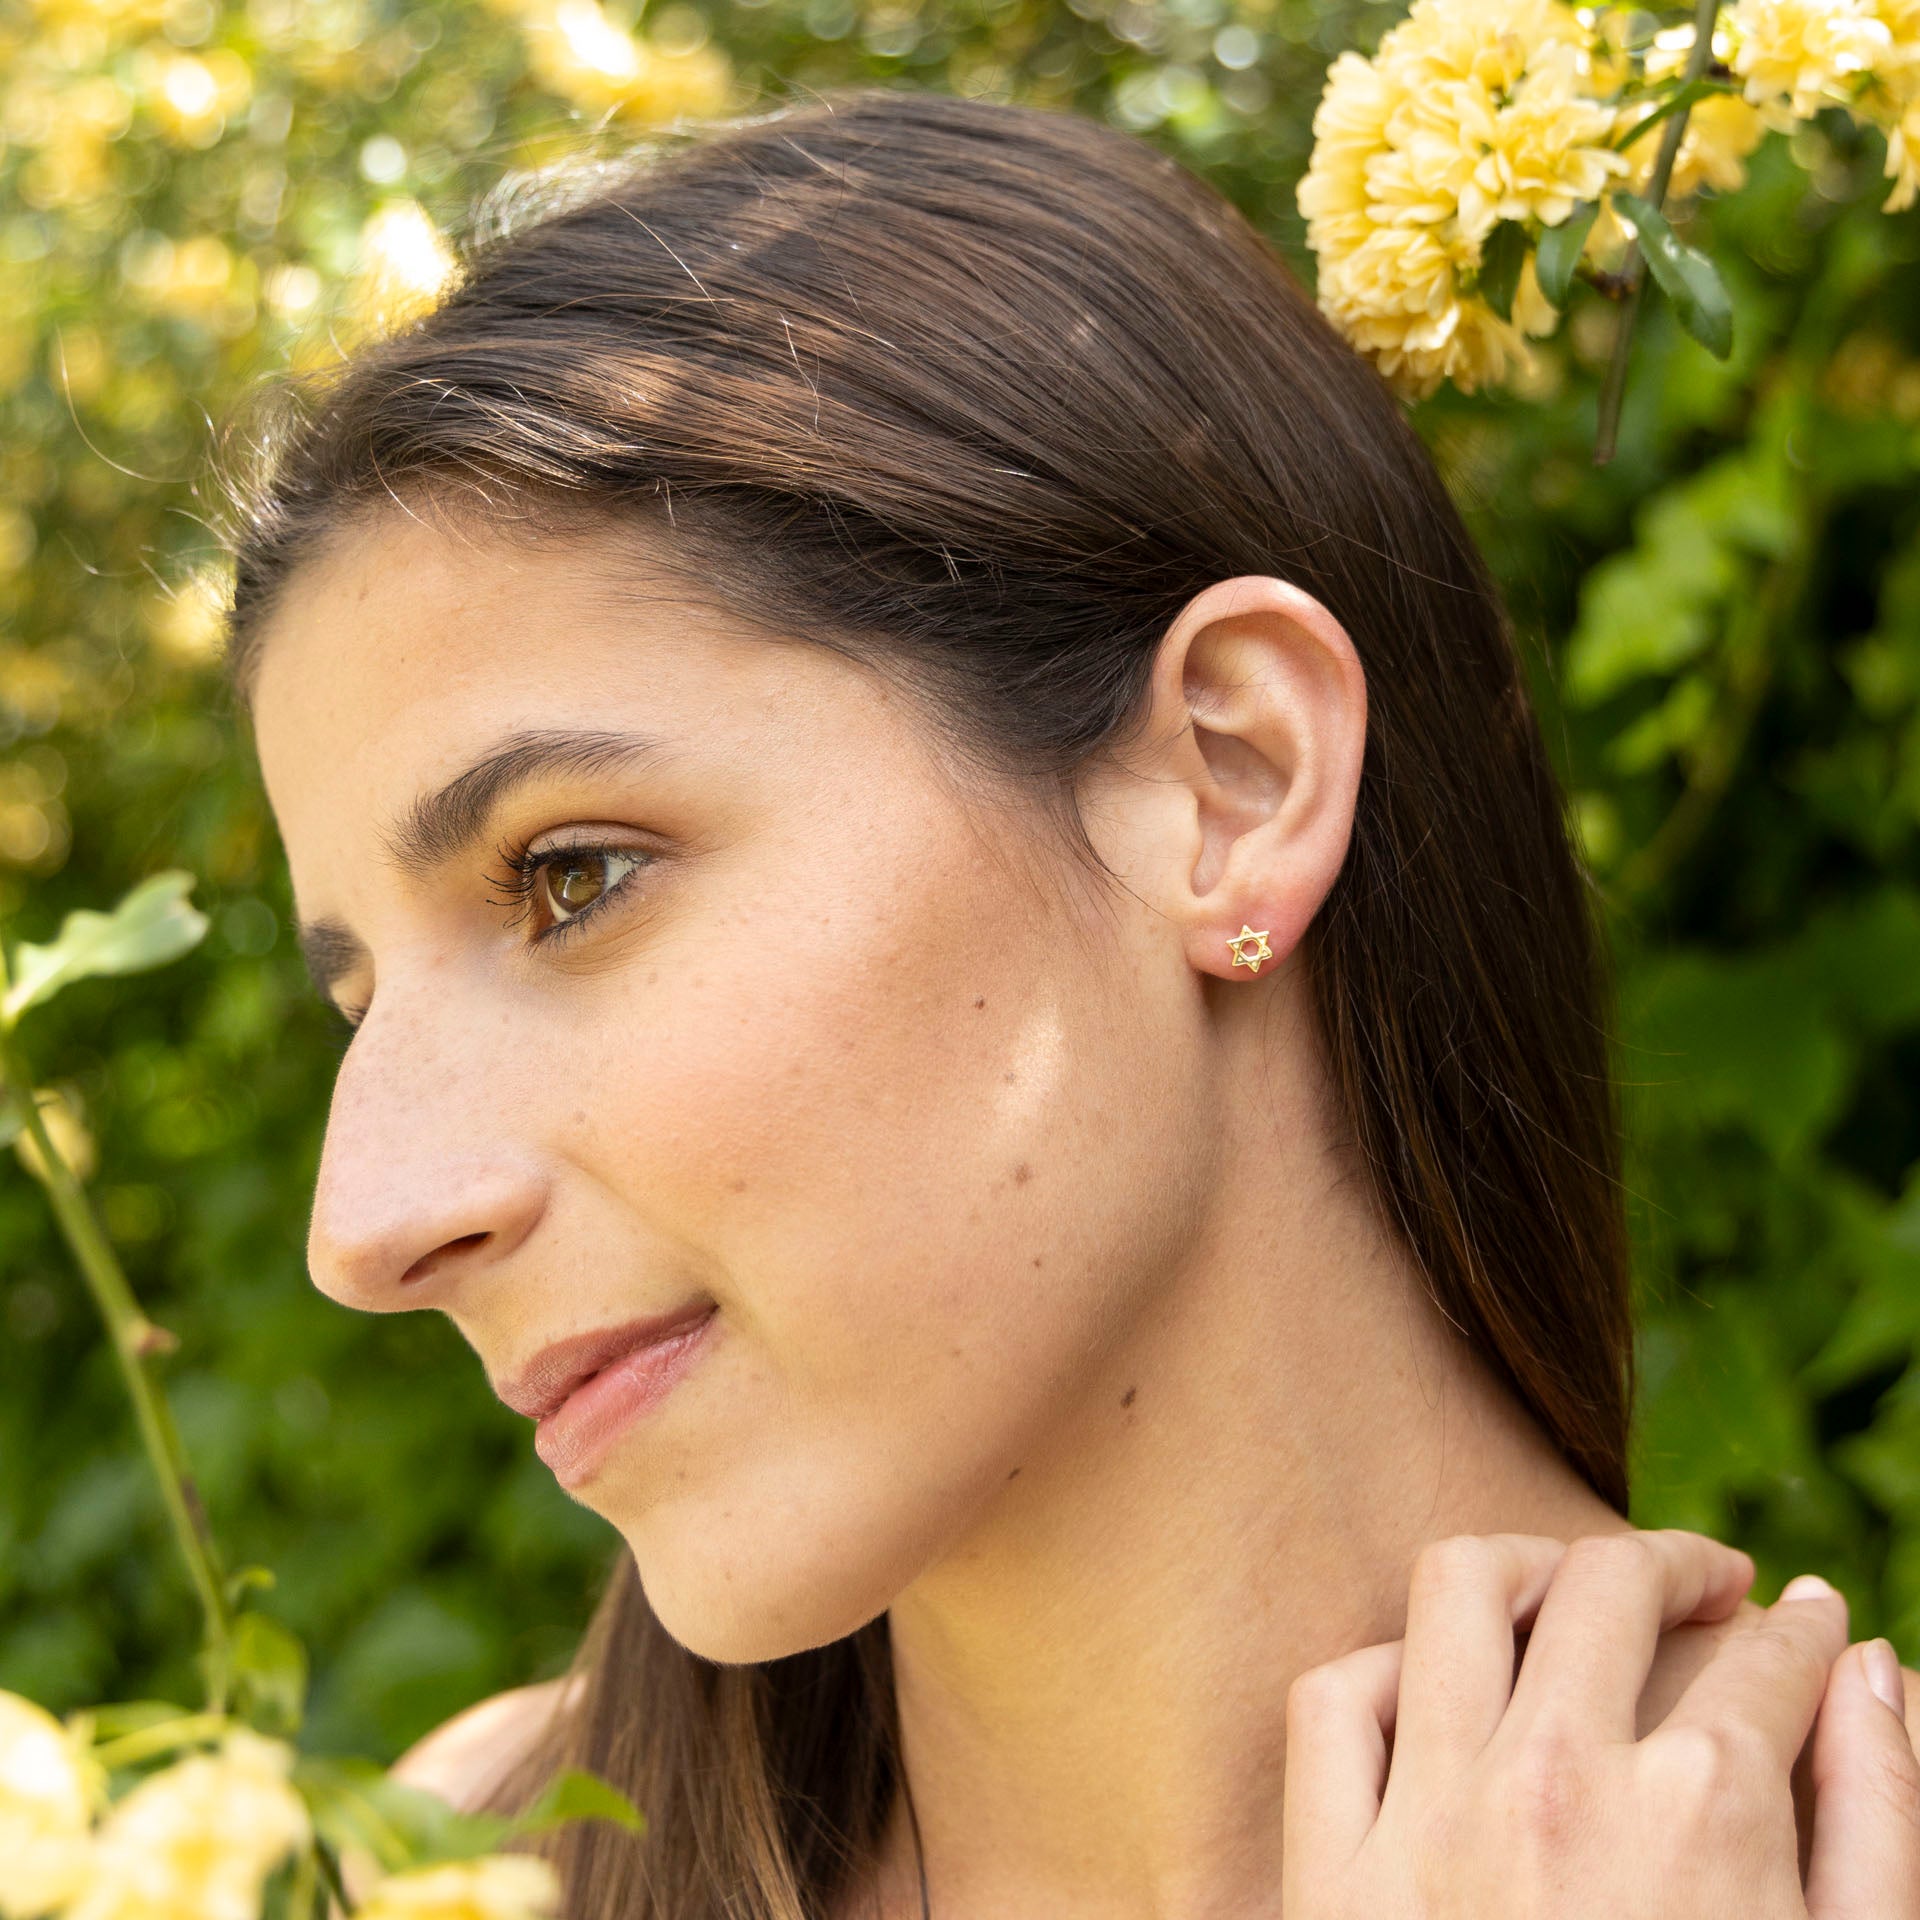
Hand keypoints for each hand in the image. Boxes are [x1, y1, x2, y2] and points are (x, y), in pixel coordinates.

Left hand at [1281, 1530, 1919, 1916]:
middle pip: (1610, 1584)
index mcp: (1705, 1815)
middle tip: (1709, 1588)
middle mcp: (1559, 1780)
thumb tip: (1873, 1667)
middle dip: (1676, 1568)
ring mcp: (1428, 1814)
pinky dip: (1385, 1670)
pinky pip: (1334, 1700)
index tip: (1803, 1624)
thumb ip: (1879, 1818)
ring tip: (1572, 1591)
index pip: (1763, 1656)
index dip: (1799, 1630)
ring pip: (1457, 1587)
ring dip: (1528, 1567)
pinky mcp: (1328, 1867)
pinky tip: (1438, 1690)